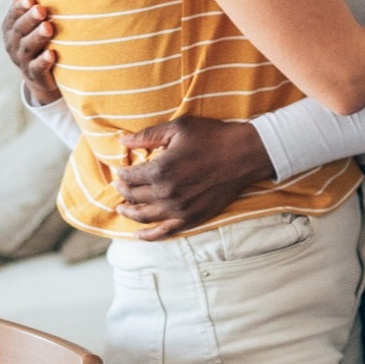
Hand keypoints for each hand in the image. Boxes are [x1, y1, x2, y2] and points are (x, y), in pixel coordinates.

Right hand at [1, 0, 61, 104]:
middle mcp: (14, 43)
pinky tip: (53, 54)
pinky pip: (37, 69)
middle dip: (29, 20)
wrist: (43, 76)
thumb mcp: (27, 15)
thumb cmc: (36, 37)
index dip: (19, 8)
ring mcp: (23, 60)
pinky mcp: (35, 75)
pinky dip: (43, 62)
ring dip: (37, 38)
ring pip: (27, 48)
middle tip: (41, 9)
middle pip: (19, 31)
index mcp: (11, 27)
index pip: (13, 16)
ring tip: (49, 28)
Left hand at [114, 117, 273, 239]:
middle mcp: (166, 193)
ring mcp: (178, 208)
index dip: (121, 173)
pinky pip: (164, 232)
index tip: (120, 170)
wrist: (245, 154)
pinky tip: (138, 234)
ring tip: (122, 208)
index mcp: (160, 170)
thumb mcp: (179, 128)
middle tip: (119, 187)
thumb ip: (147, 135)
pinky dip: (148, 235)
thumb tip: (122, 141)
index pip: (128, 177)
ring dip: (129, 212)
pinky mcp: (192, 217)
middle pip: (133, 196)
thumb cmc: (213, 137)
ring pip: (143, 216)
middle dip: (123, 191)